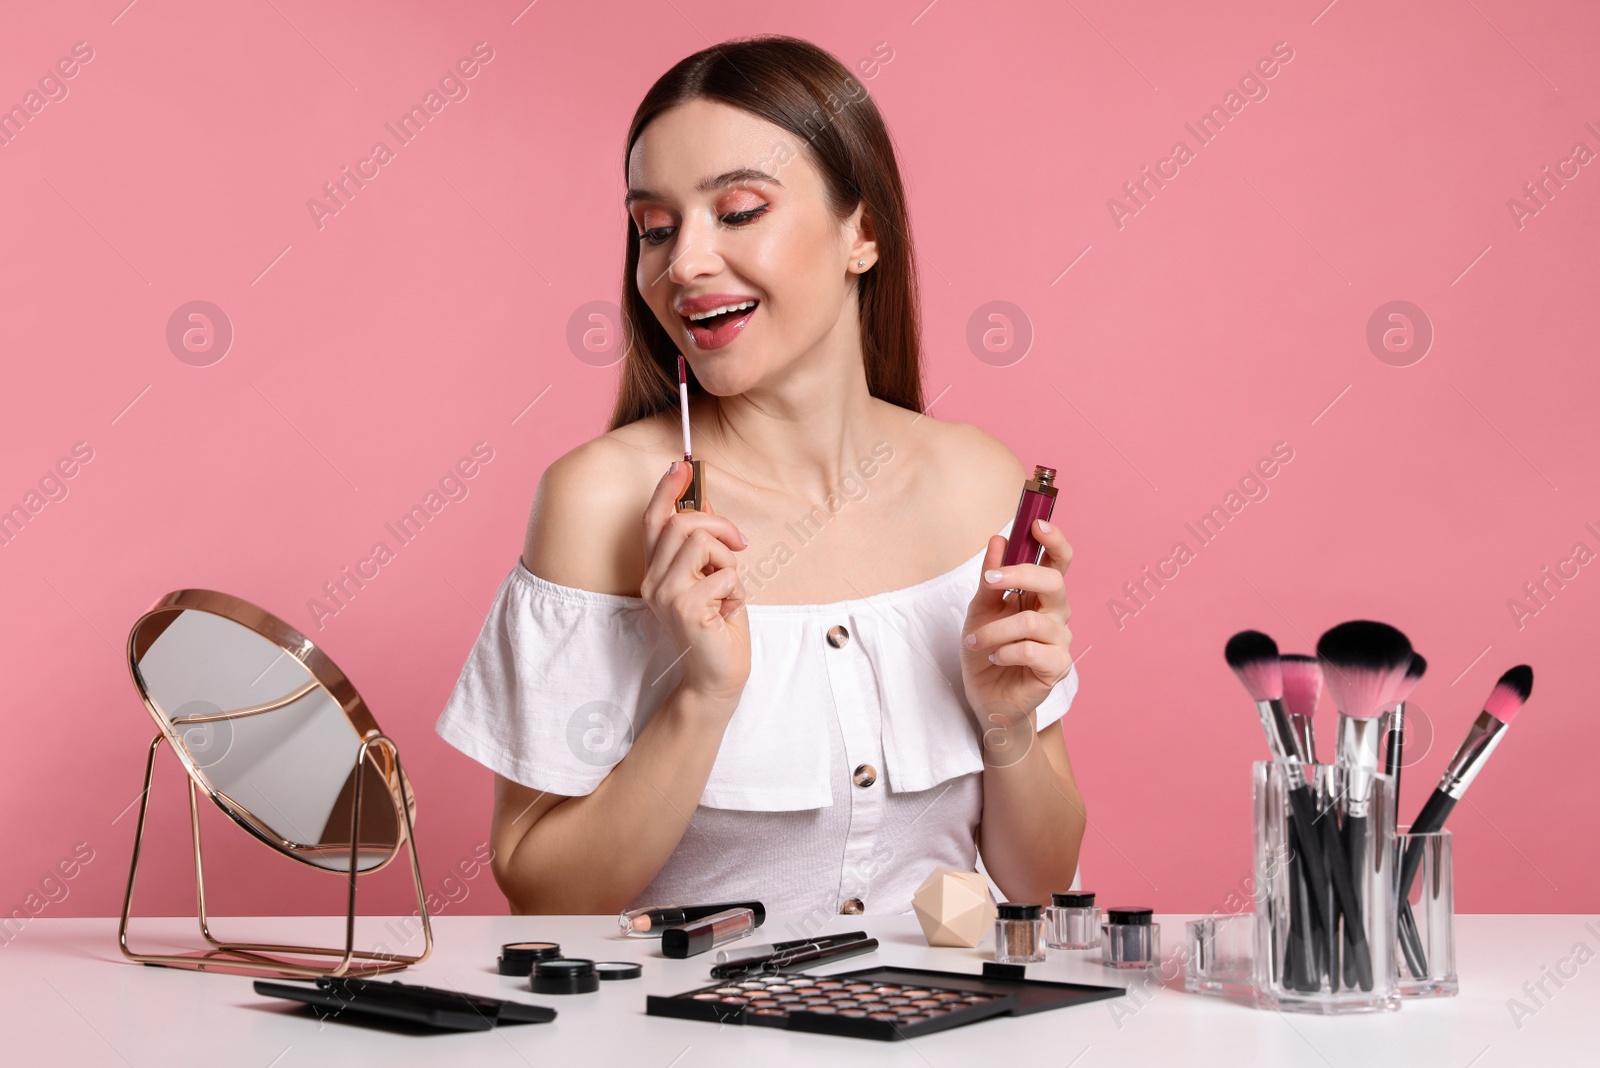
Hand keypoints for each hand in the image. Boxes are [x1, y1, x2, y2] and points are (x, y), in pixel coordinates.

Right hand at [640, 461, 750, 706]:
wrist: (717, 677)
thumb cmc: (718, 629)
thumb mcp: (713, 578)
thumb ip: (705, 546)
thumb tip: (705, 504)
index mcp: (657, 571)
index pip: (653, 520)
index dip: (666, 490)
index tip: (681, 466)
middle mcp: (654, 581)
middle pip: (681, 523)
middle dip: (719, 525)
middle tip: (740, 545)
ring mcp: (666, 596)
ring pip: (700, 542)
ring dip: (728, 561)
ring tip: (729, 589)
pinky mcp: (685, 609)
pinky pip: (722, 575)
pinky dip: (736, 590)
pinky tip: (729, 611)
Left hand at [959, 519, 1073, 762]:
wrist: (986, 696)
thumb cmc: (987, 649)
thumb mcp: (980, 609)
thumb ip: (990, 578)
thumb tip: (997, 540)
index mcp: (1041, 594)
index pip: (1058, 561)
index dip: (1054, 540)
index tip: (1036, 524)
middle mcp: (1057, 613)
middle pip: (1054, 582)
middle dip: (1020, 576)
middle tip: (990, 582)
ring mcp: (1060, 641)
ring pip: (1033, 621)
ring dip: (996, 629)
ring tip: (976, 641)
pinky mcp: (1057, 667)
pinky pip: (1032, 650)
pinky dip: (1006, 652)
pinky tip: (995, 657)